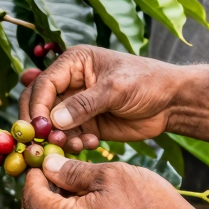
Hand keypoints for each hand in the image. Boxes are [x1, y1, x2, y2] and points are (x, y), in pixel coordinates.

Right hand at [19, 45, 184, 143]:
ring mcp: (77, 105)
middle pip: (40, 105)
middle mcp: (70, 82)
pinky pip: (69, 137)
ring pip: (52, 125)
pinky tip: (92, 144)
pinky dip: (74, 144)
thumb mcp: (116, 89)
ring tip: (78, 145)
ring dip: (60, 139)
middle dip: (43, 126)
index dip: (37, 107)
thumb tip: (53, 120)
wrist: (171, 102)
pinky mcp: (86, 124)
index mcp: (74, 62)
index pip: (43, 84)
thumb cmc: (147, 82)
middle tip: (48, 144)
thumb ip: (84, 104)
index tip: (38, 129)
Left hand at [21, 154, 208, 208]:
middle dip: (37, 190)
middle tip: (52, 168)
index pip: (30, 196)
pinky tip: (86, 203)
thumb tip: (47, 165)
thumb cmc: (150, 204)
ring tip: (71, 183)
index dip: (33, 172)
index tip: (44, 156)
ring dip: (51, 205)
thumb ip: (72, 171)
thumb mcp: (111, 175)